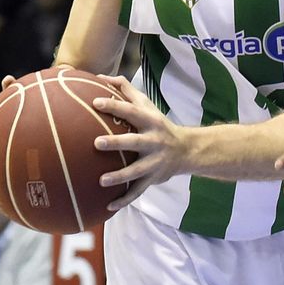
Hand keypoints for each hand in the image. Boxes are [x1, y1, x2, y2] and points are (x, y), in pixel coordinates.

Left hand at [91, 74, 183, 211]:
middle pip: (134, 142)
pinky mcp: (153, 179)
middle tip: (96, 143)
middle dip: (117, 142)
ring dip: (120, 176)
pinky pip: (138, 191)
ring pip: (136, 171)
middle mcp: (154, 141)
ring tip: (101, 181)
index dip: (114, 106)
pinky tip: (108, 207)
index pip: (131, 111)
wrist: (188, 150)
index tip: (95, 102)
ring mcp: (154, 162)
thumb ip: (126, 90)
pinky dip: (124, 200)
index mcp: (150, 122)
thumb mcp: (148, 105)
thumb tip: (101, 77)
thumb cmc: (159, 124)